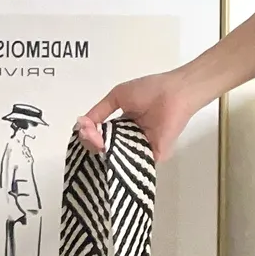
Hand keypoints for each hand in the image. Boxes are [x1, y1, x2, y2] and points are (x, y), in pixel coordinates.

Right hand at [75, 70, 198, 161]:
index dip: (89, 133)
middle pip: (104, 148)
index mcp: (122, 125)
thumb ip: (99, 111)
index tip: (83, 128)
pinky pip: (132, 164)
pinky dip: (118, 160)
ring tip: (98, 140)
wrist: (175, 93)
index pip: (100, 135)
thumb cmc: (149, 91)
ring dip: (102, 150)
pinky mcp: (151, 157)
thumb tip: (79, 124)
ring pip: (115, 157)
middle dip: (91, 142)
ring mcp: (140, 149)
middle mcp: (129, 139)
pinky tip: (107, 151)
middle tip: (89, 134)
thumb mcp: (118, 96)